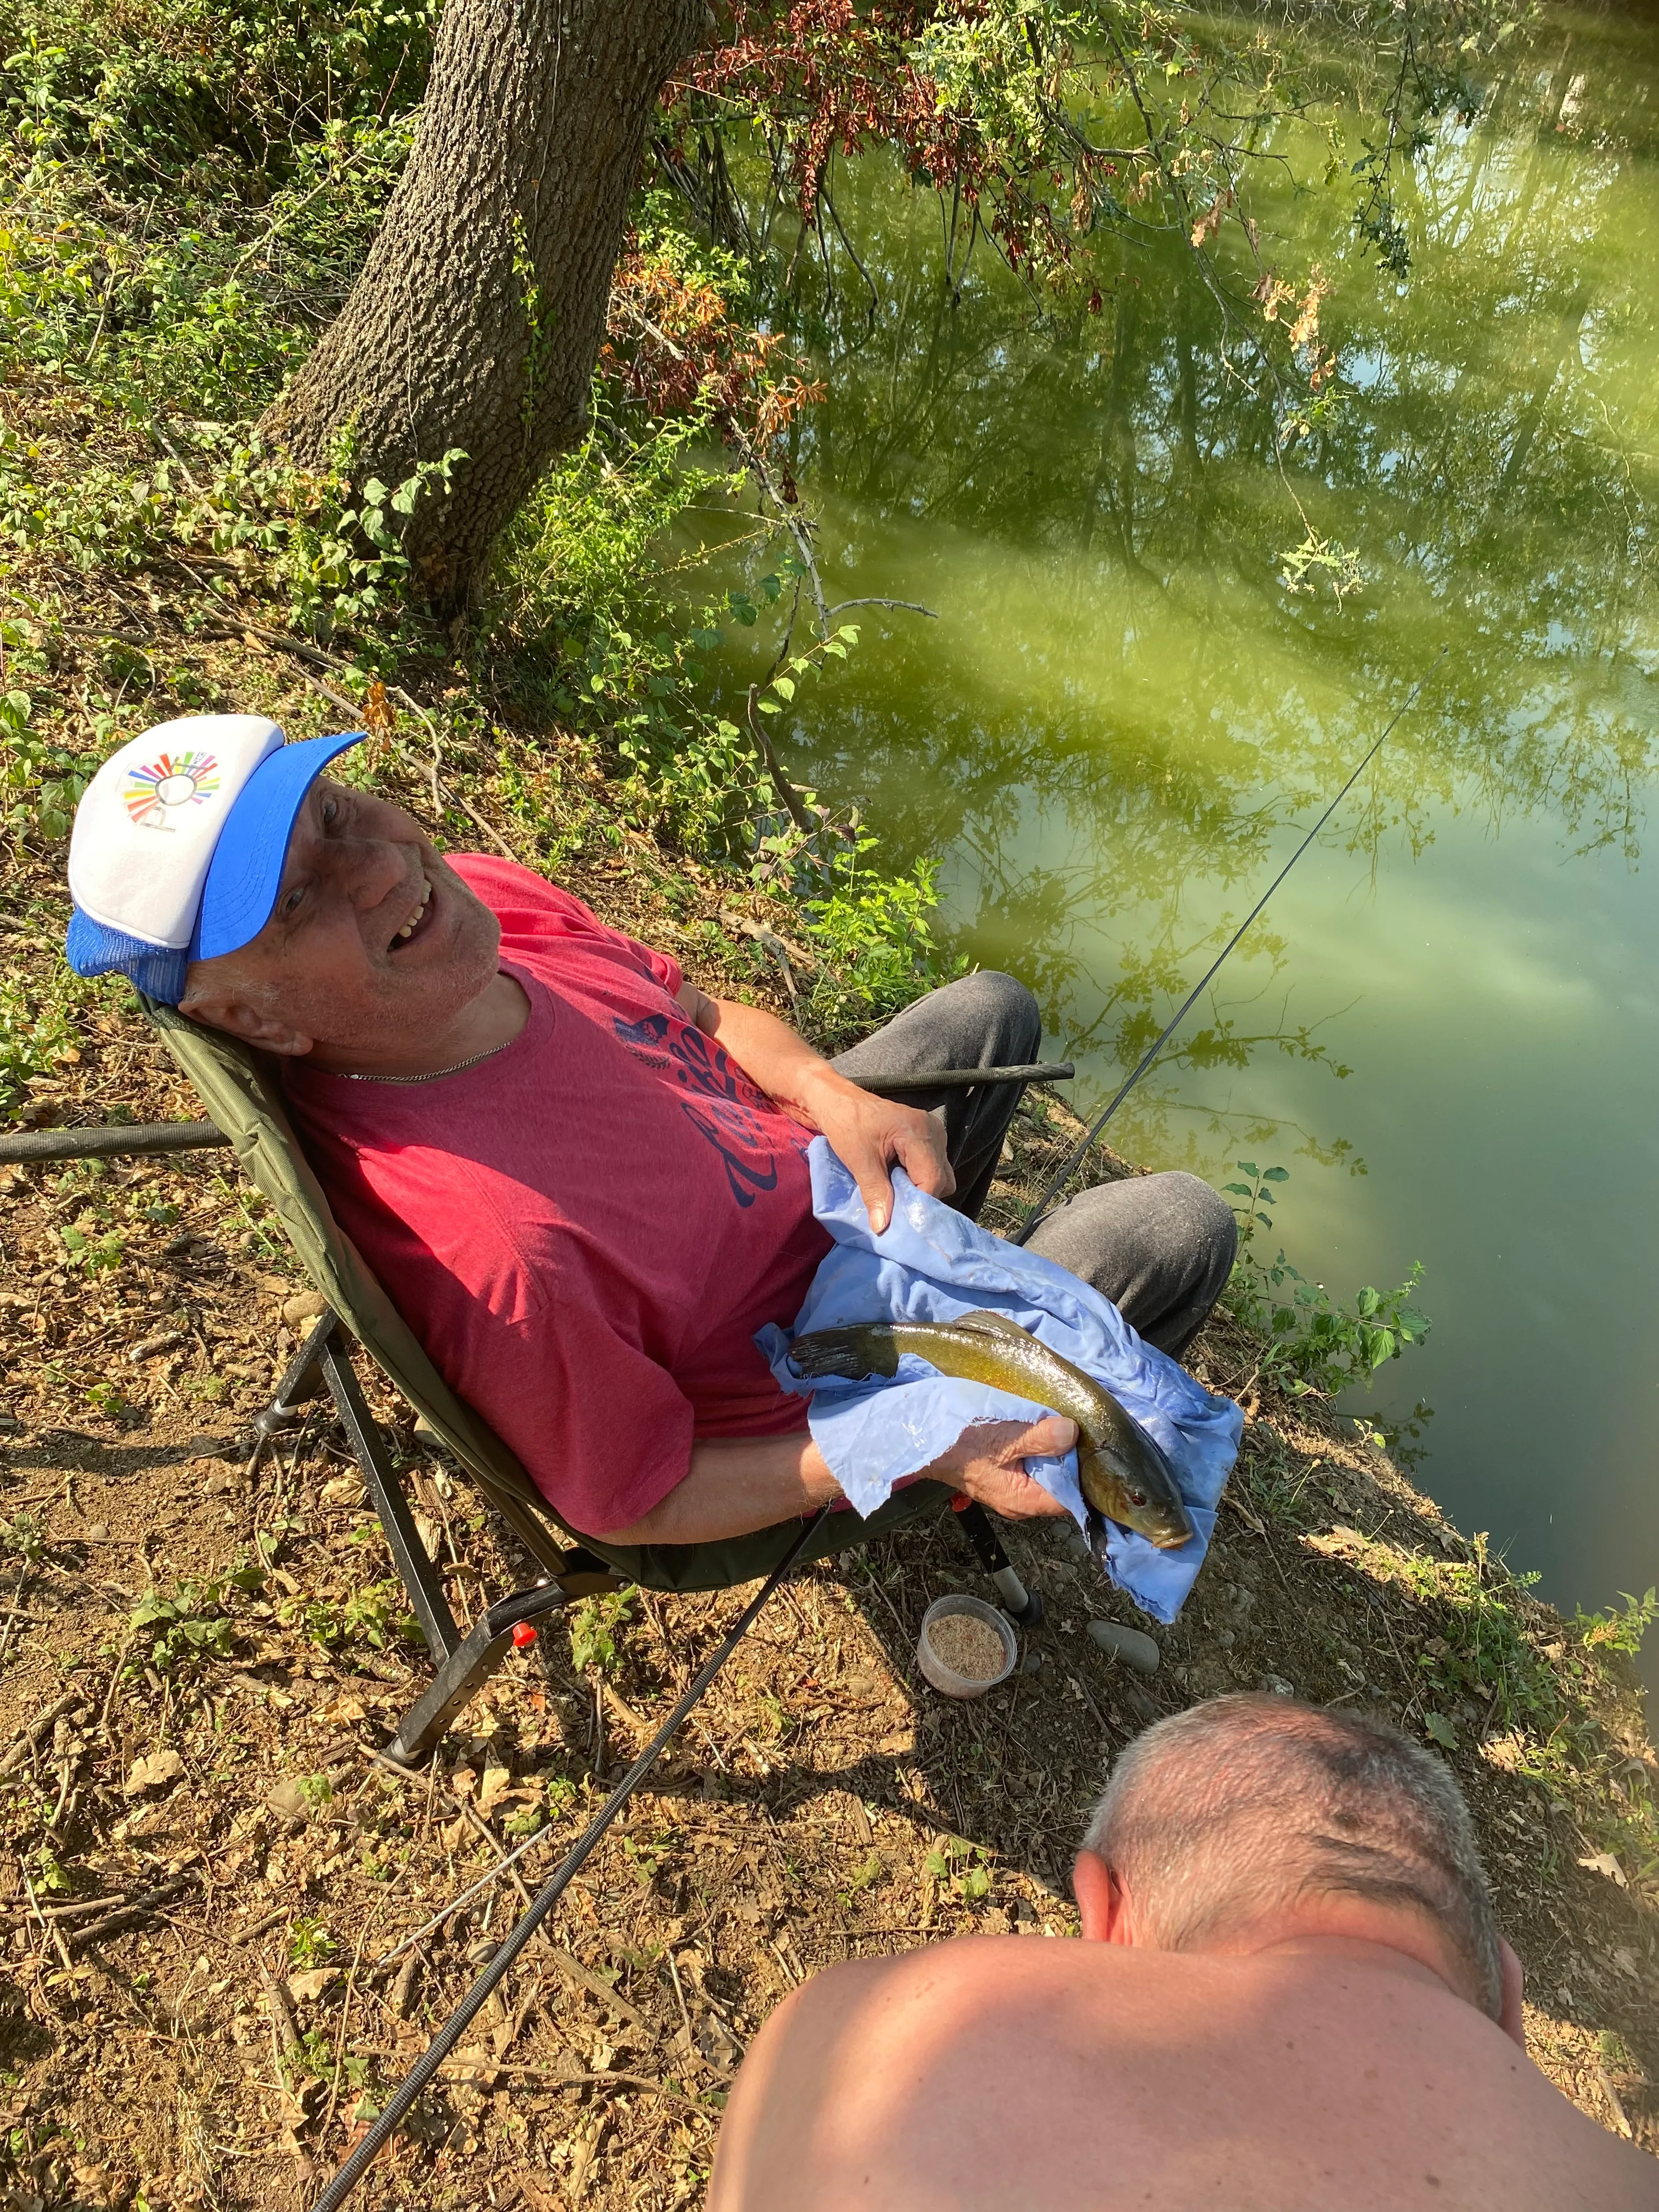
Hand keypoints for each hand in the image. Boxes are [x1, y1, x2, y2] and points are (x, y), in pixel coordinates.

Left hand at [801, 1071, 954, 1232]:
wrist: (838, 1101)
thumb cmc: (846, 1124)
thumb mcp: (858, 1160)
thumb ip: (875, 1193)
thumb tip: (882, 1227)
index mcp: (918, 1132)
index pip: (933, 1179)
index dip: (917, 1202)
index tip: (897, 1217)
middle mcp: (934, 1131)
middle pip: (942, 1179)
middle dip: (920, 1196)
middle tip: (894, 1203)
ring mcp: (934, 1133)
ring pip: (941, 1175)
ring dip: (920, 1187)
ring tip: (894, 1189)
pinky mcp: (928, 1137)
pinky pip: (934, 1166)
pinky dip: (918, 1177)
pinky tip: (898, 1178)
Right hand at [924, 1415, 1075, 1519]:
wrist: (921, 1437)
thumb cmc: (958, 1441)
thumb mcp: (1003, 1435)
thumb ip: (1040, 1437)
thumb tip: (1072, 1434)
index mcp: (1023, 1500)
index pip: (1071, 1498)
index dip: (1085, 1473)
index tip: (1093, 1446)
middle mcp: (1019, 1501)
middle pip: (1061, 1484)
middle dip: (1071, 1458)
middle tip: (1080, 1428)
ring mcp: (1010, 1488)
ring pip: (1046, 1472)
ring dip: (1054, 1450)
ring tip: (1062, 1424)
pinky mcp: (1002, 1474)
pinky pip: (1031, 1465)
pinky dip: (1038, 1448)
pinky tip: (1040, 1428)